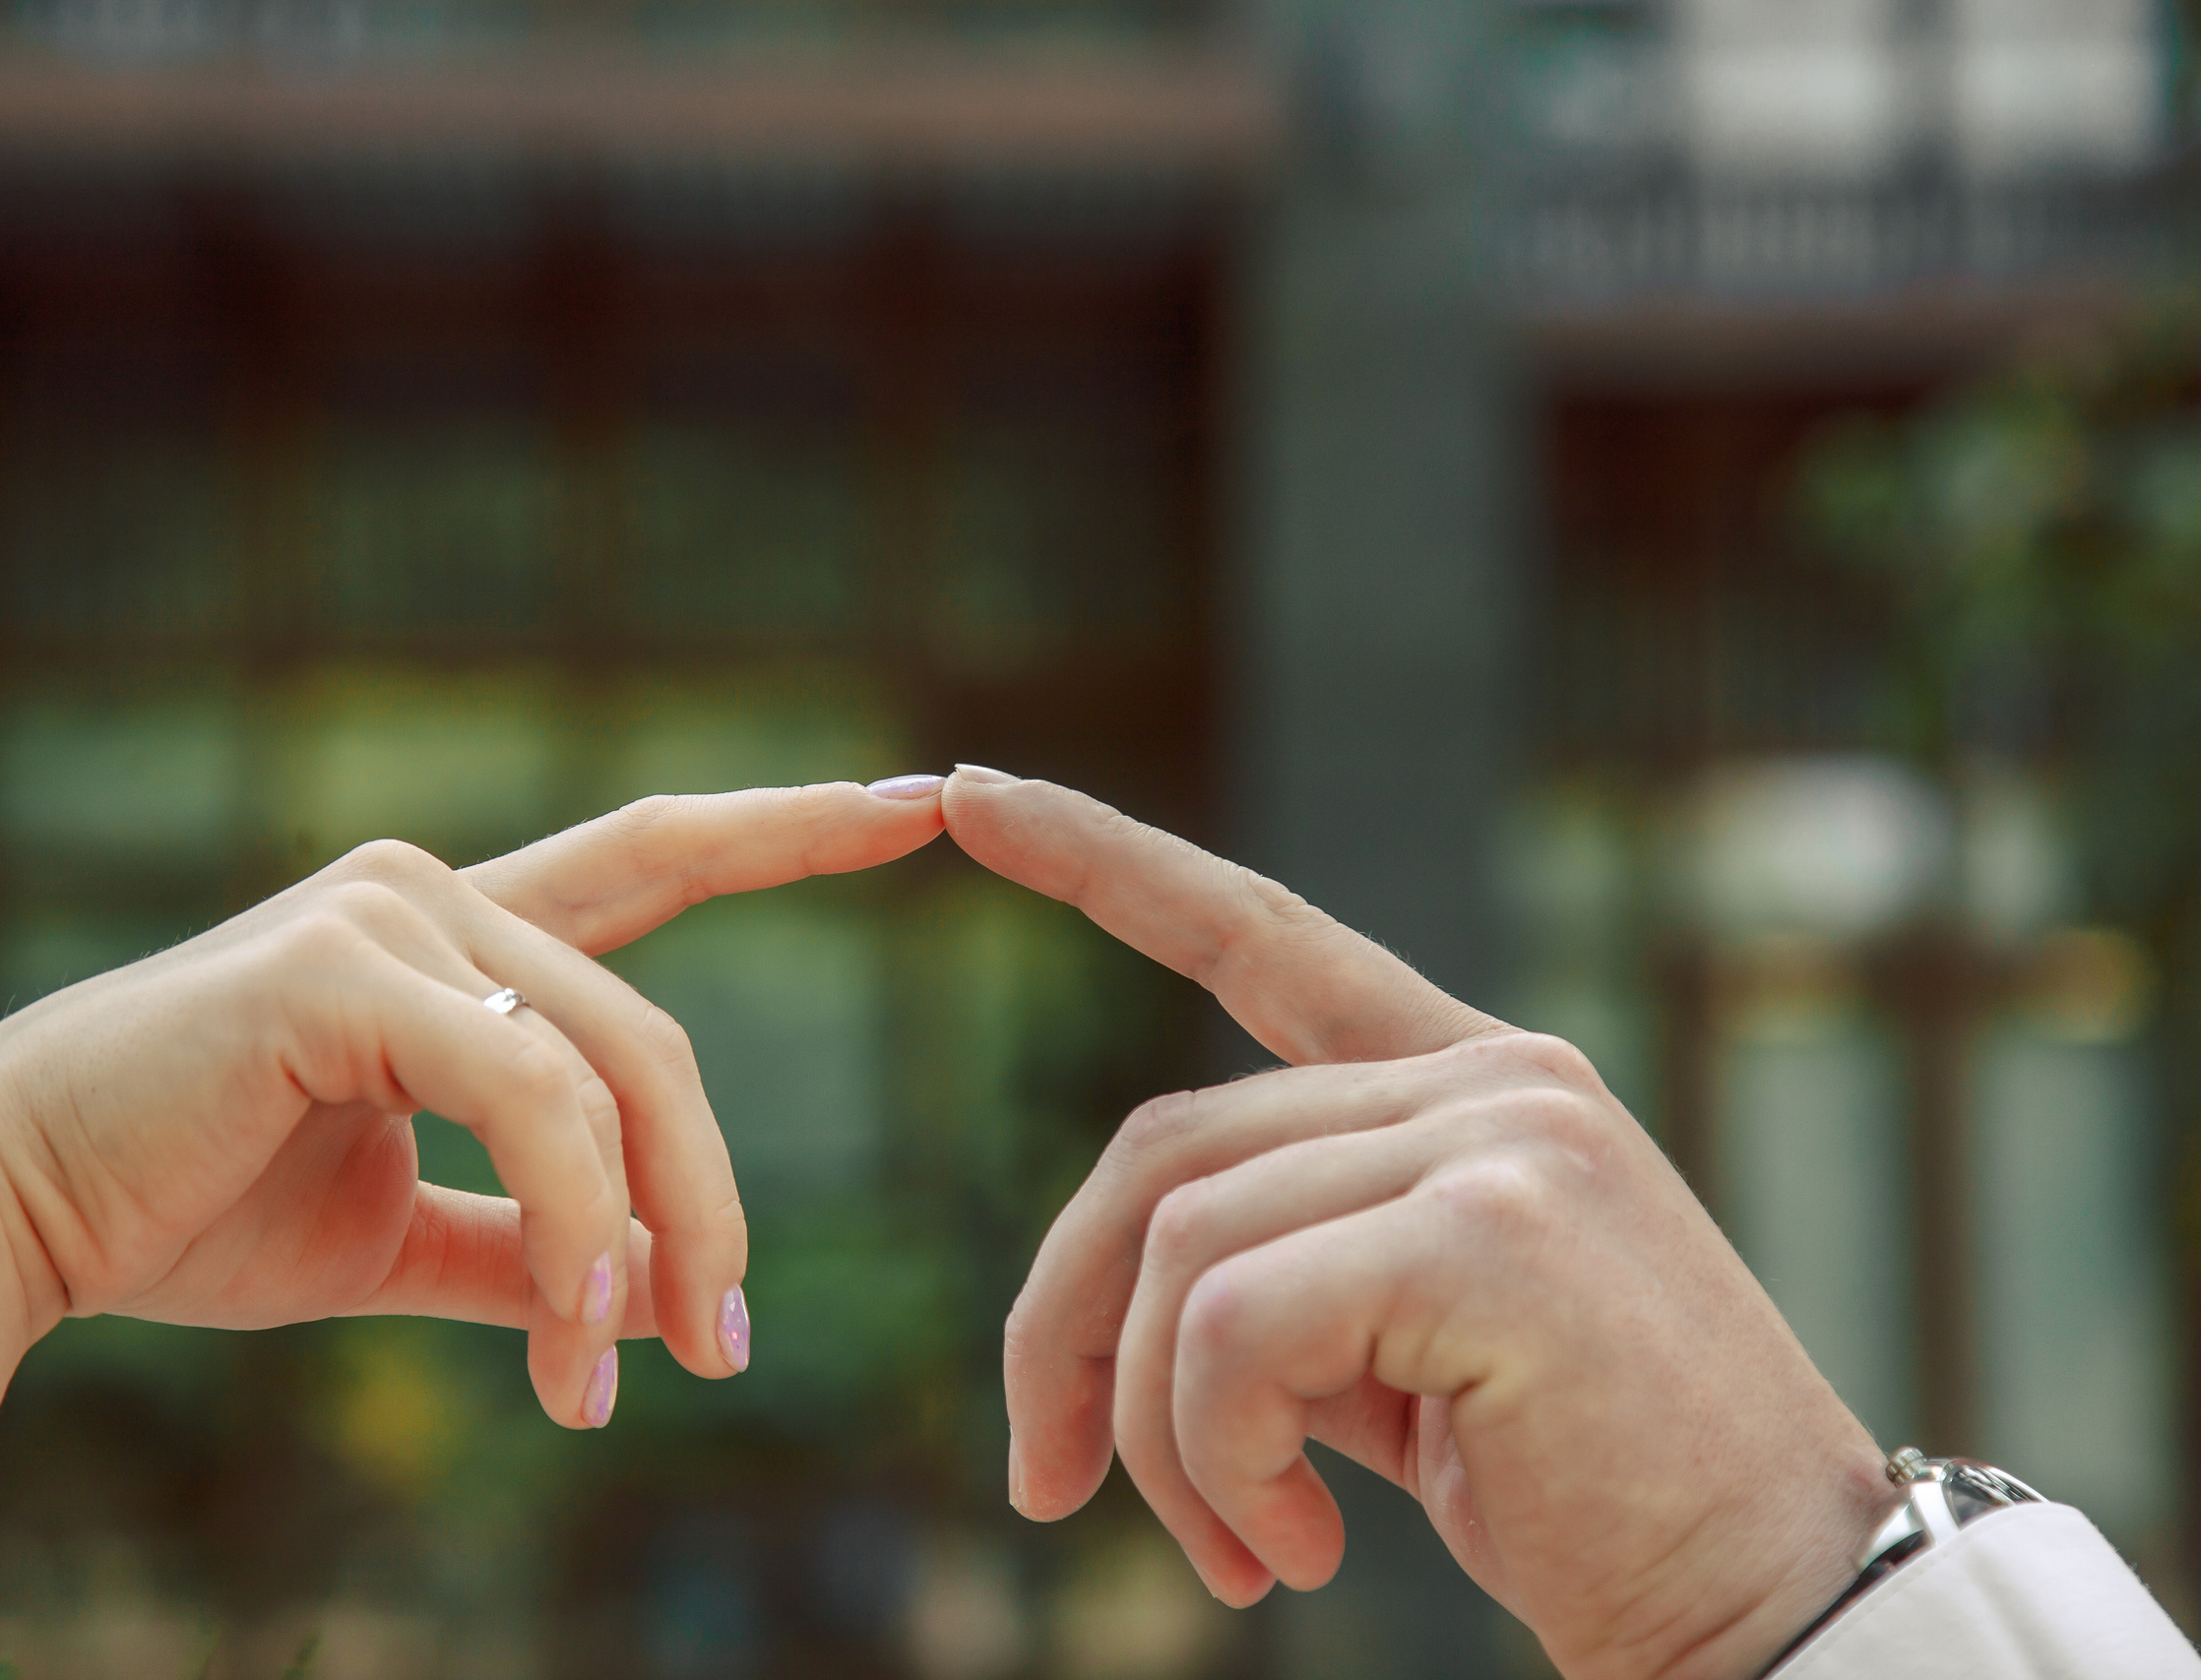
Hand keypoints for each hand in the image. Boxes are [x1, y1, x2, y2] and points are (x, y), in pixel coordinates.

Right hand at [0, 779, 945, 1424]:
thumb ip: (522, 1236)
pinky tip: (572, 1337)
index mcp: (460, 939)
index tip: (918, 800)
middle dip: (715, 1202)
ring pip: (607, 1074)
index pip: (657, 857)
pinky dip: (578, 1221)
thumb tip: (638, 1291)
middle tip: (726, 1352)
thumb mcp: (396, 1229)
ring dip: (645, 1240)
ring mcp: (392, 914)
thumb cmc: (195, 1208)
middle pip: (655, 1043)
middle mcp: (437, 897)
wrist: (13, 1217)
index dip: (788, 825)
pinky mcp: (342, 964)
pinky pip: (529, 1095)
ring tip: (625, 1382)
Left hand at [942, 769, 1895, 1679]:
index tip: (965, 792)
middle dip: (1065, 1326)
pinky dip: (1214, 1454)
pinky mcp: (1492, 1233)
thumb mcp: (1402, 1361)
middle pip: (1162, 1150)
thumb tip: (1111, 1312)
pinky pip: (1235, 1326)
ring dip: (1162, 1437)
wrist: (1774, 1608)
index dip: (1102, 862)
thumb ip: (1284, 1280)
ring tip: (1239, 1556)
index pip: (1255, 937)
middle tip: (1045, 1481)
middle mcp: (1492, 1077)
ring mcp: (1502, 1137)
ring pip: (1184, 1247)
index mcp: (1474, 1083)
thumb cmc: (1586, 1498)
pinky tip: (1292, 1550)